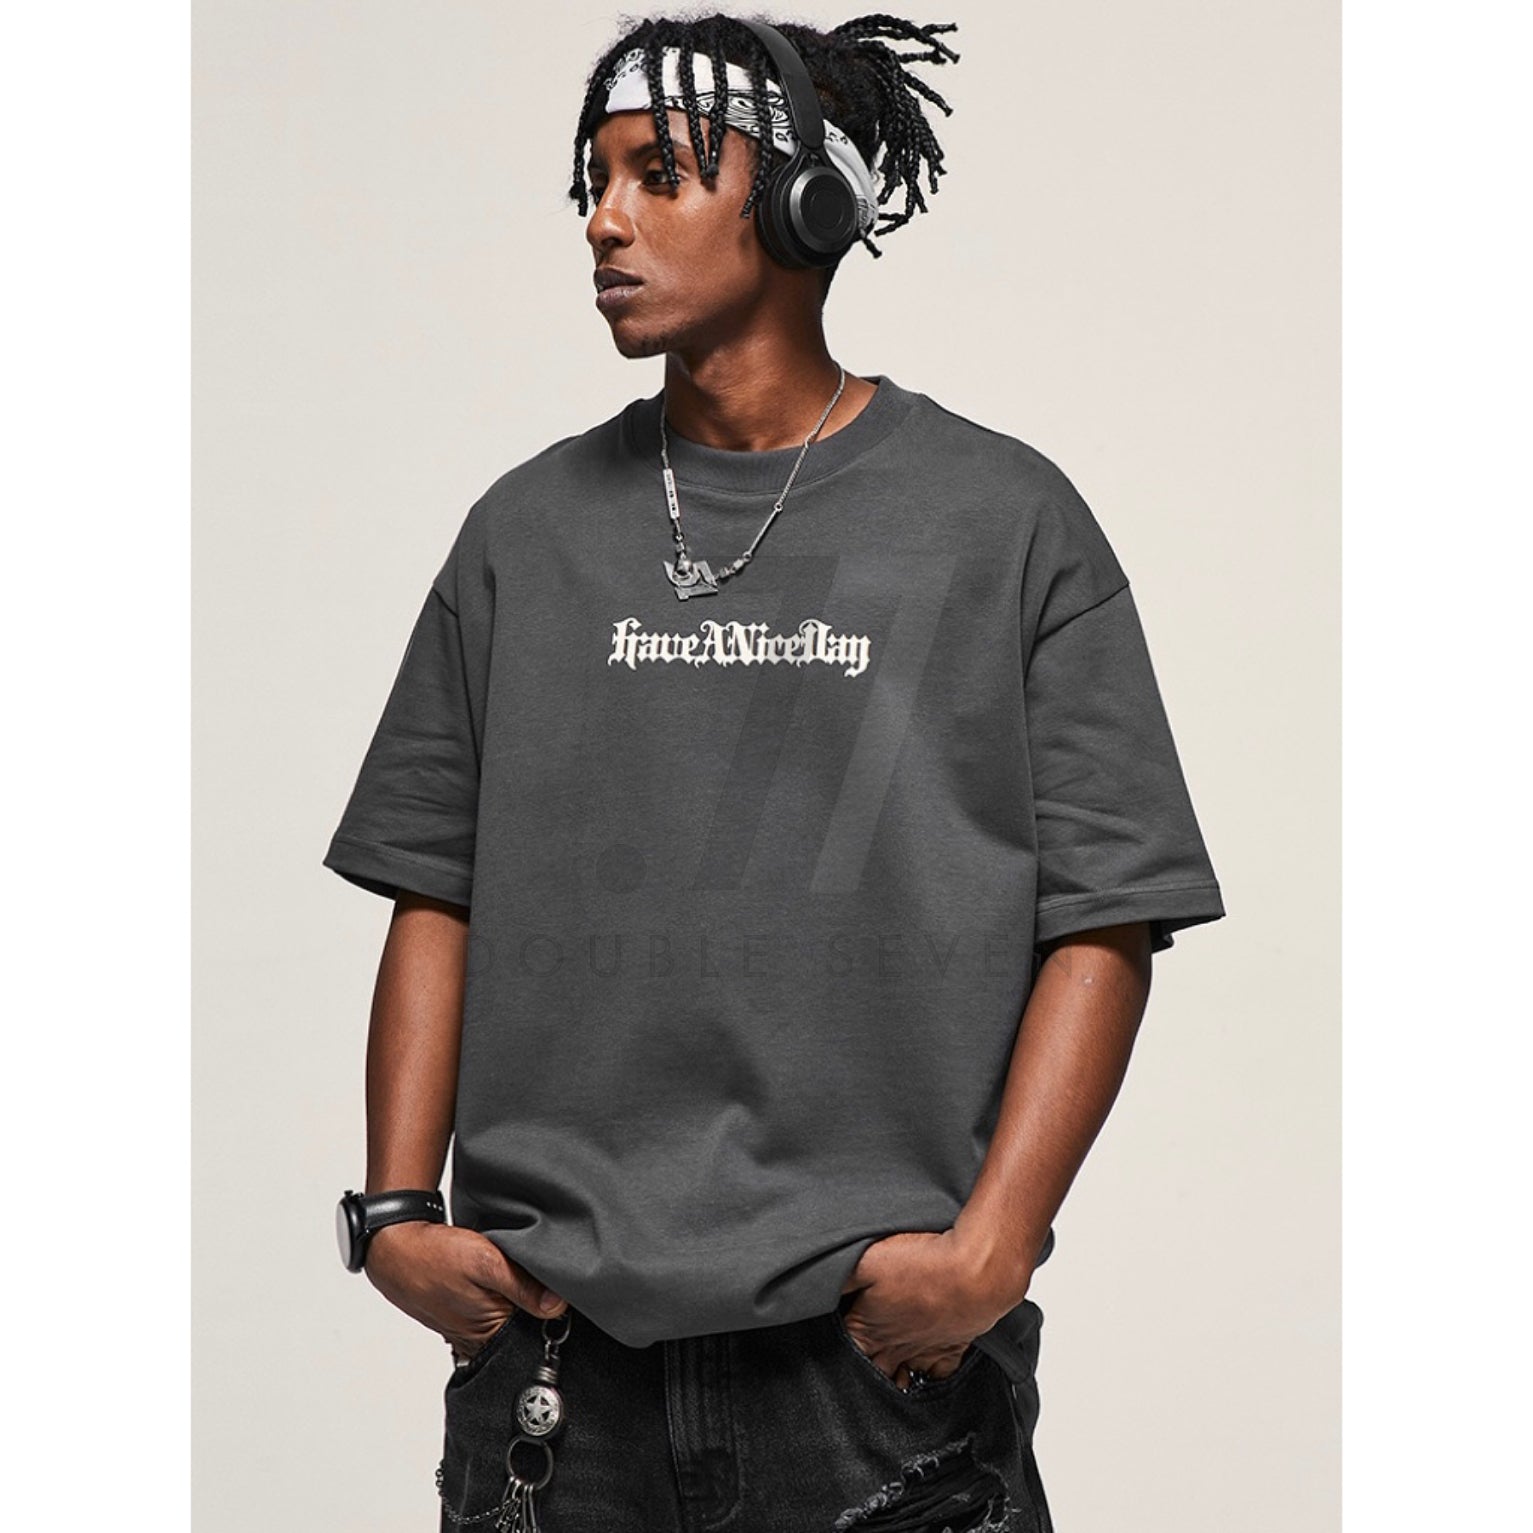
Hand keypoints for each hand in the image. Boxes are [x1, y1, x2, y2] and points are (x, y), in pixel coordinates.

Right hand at [363, 1221, 566, 1361]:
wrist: (395, 1246)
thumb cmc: (435, 1255)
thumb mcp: (485, 1261)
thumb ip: (523, 1285)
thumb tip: (559, 1306)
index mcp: (489, 1336)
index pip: (538, 1341)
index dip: (557, 1321)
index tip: (572, 1299)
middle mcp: (481, 1341)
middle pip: (527, 1333)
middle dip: (543, 1313)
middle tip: (556, 1284)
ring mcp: (472, 1329)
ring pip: (513, 1322)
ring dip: (525, 1304)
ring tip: (535, 1279)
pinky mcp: (467, 1315)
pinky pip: (498, 1312)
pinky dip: (507, 1299)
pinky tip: (512, 1279)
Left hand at [838, 1228, 1022, 1387]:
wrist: (973, 1275)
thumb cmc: (922, 1265)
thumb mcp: (867, 1260)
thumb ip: (839, 1275)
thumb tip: (813, 1287)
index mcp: (868, 1330)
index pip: (842, 1351)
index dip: (830, 1350)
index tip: (826, 1346)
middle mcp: (893, 1347)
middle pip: (868, 1372)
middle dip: (859, 1371)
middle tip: (850, 1370)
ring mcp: (923, 1351)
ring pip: (899, 1378)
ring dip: (888, 1379)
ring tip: (879, 1379)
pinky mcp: (950, 1348)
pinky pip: (935, 1376)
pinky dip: (926, 1377)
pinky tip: (920, 1373)